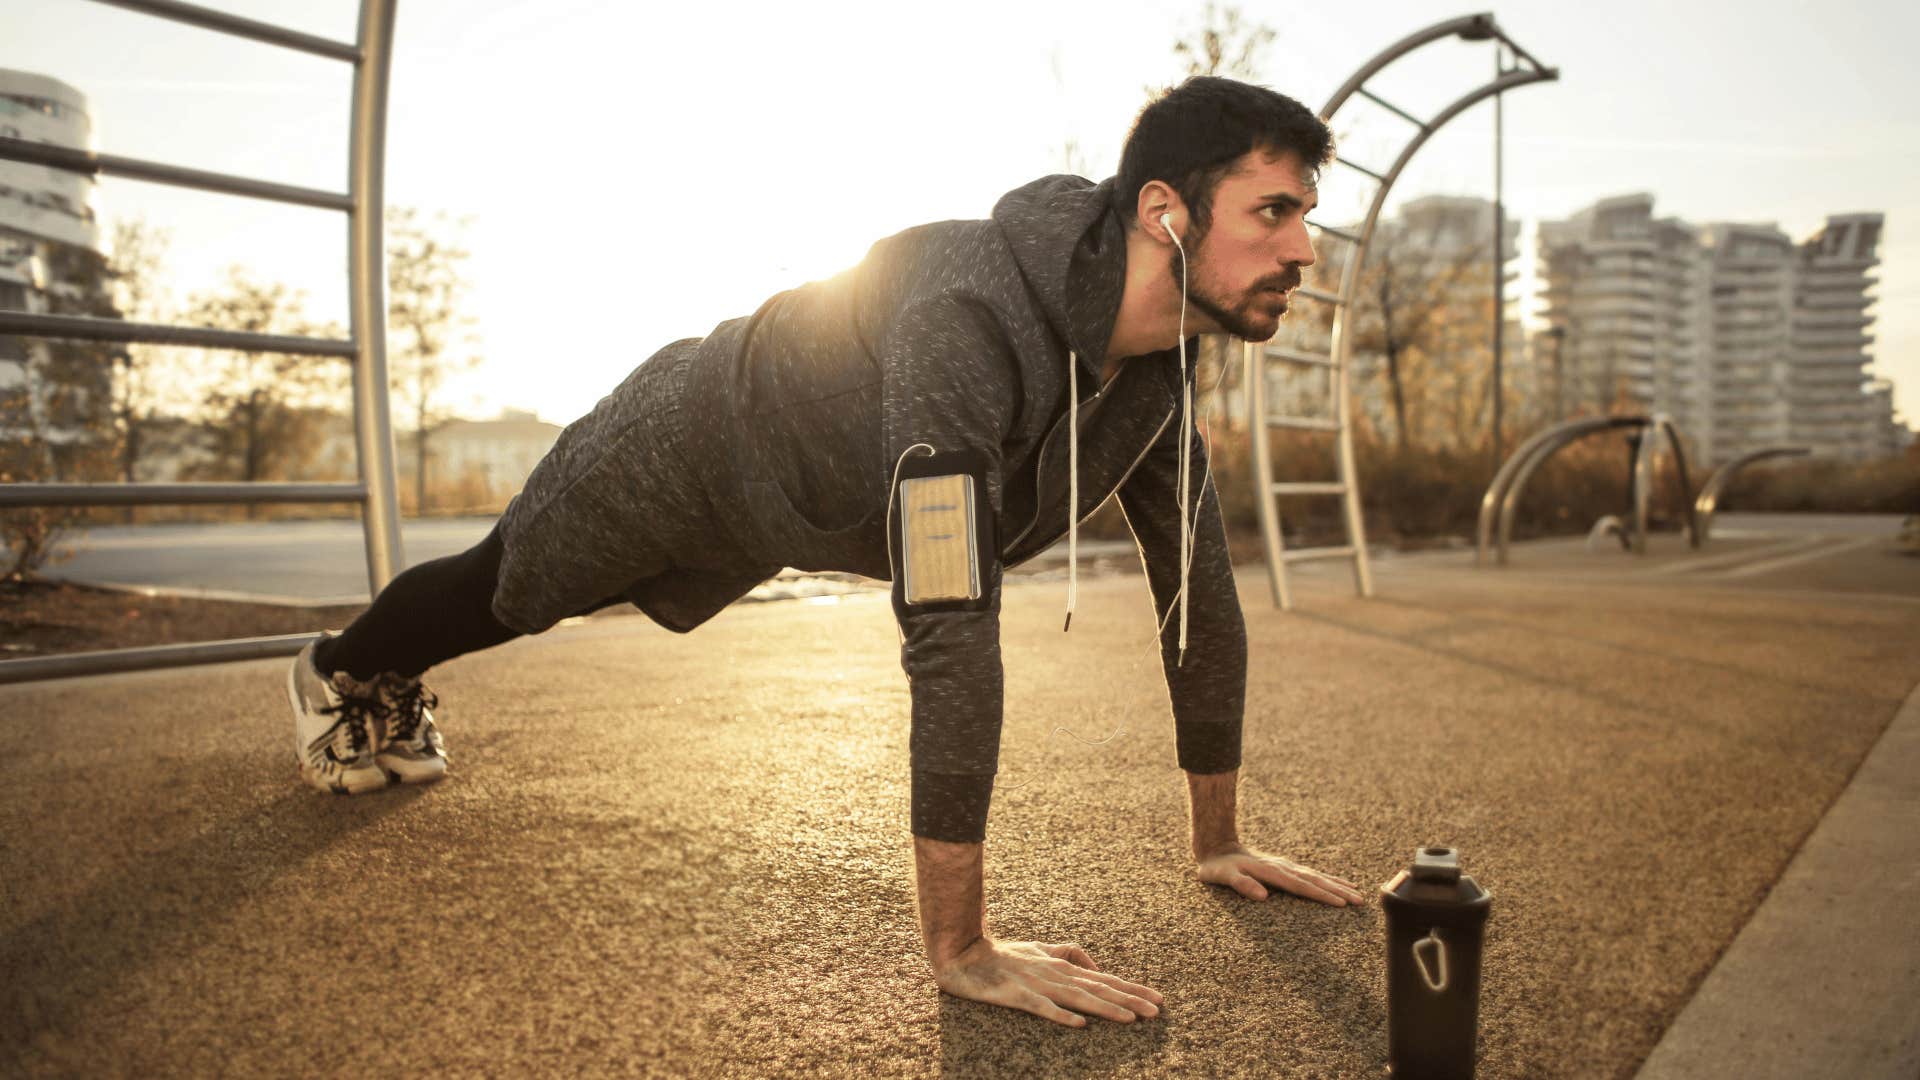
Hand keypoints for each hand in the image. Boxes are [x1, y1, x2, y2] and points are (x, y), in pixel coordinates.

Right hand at [931, 936, 1163, 1027]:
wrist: (964, 954)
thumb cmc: (1003, 954)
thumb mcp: (1040, 948)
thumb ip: (1067, 952)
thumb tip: (1094, 965)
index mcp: (1063, 966)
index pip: (1105, 978)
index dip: (1132, 988)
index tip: (1158, 999)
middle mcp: (1055, 973)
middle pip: (1099, 988)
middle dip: (1130, 999)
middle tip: (1157, 1010)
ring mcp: (1037, 984)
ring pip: (1078, 997)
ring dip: (1106, 1008)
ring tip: (1131, 1018)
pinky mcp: (1016, 995)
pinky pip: (1041, 1007)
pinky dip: (1060, 1014)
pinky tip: (1079, 1024)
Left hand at [1194, 843, 1366, 906]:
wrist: (1216, 846)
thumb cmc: (1217, 867)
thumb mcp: (1222, 877)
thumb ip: (1241, 884)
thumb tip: (1263, 897)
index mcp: (1271, 872)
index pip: (1301, 886)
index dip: (1321, 895)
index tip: (1341, 903)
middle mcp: (1282, 867)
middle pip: (1315, 880)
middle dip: (1338, 891)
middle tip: (1360, 901)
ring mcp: (1285, 866)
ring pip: (1317, 876)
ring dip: (1337, 885)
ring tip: (1358, 893)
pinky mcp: (1285, 867)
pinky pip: (1311, 874)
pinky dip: (1328, 879)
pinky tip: (1340, 883)